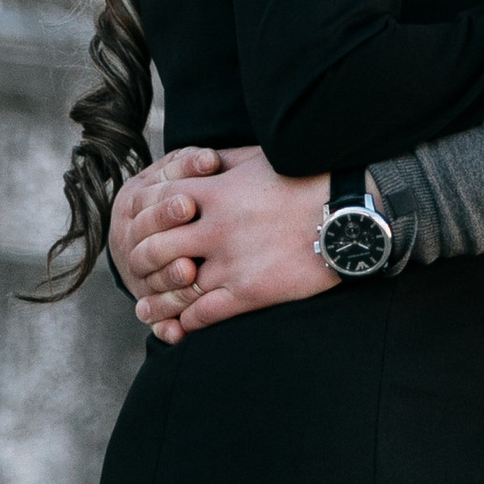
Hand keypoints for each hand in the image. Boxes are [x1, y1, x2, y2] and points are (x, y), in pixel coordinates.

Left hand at [114, 142, 331, 340]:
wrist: (346, 214)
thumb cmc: (307, 180)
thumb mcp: (261, 160)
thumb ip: (224, 164)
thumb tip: (200, 163)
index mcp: (217, 190)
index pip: (159, 203)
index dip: (143, 216)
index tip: (136, 227)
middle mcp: (217, 226)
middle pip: (156, 248)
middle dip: (142, 260)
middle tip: (137, 270)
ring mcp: (231, 262)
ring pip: (175, 288)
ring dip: (157, 300)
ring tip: (147, 309)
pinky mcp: (249, 292)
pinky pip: (203, 314)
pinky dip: (186, 321)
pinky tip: (182, 324)